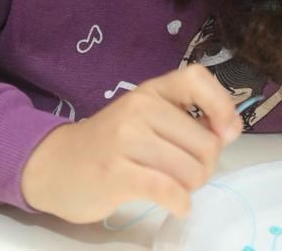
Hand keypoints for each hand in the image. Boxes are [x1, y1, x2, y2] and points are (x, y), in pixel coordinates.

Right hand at [21, 65, 241, 223]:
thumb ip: (182, 119)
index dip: (222, 106)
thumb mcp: (141, 120)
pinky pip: (169, 191)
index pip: (196, 78)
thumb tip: (229, 130)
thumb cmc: (106, 146)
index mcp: (147, 92)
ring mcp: (124, 139)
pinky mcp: (115, 172)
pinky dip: (179, 203)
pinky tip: (172, 203)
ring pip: (192, 172)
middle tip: (176, 171)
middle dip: (202, 167)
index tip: (223, 132)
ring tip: (166, 185)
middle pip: (206, 144)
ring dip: (188, 188)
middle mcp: (137, 108)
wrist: (52, 166)